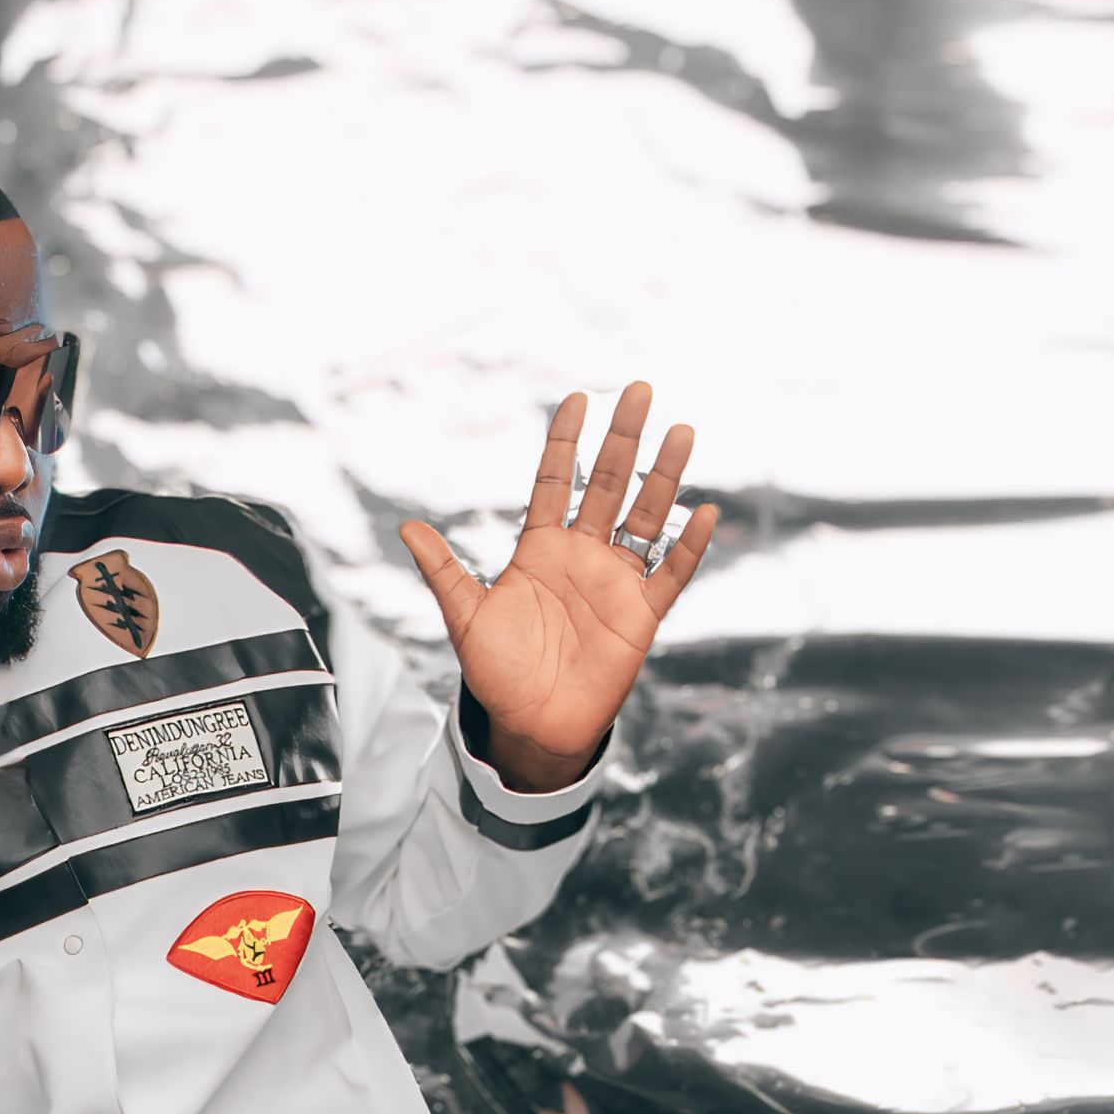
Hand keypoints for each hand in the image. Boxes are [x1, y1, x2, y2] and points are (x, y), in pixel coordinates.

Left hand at [400, 384, 718, 792]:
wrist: (531, 724)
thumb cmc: (499, 672)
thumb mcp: (466, 618)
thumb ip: (444, 571)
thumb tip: (408, 529)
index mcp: (540, 548)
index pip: (555, 480)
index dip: (565, 441)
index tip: (576, 398)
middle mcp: (582, 554)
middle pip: (607, 483)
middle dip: (622, 438)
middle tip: (638, 390)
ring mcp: (615, 581)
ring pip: (646, 516)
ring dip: (664, 476)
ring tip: (681, 431)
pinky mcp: (641, 615)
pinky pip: (671, 574)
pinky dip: (689, 546)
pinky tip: (704, 512)